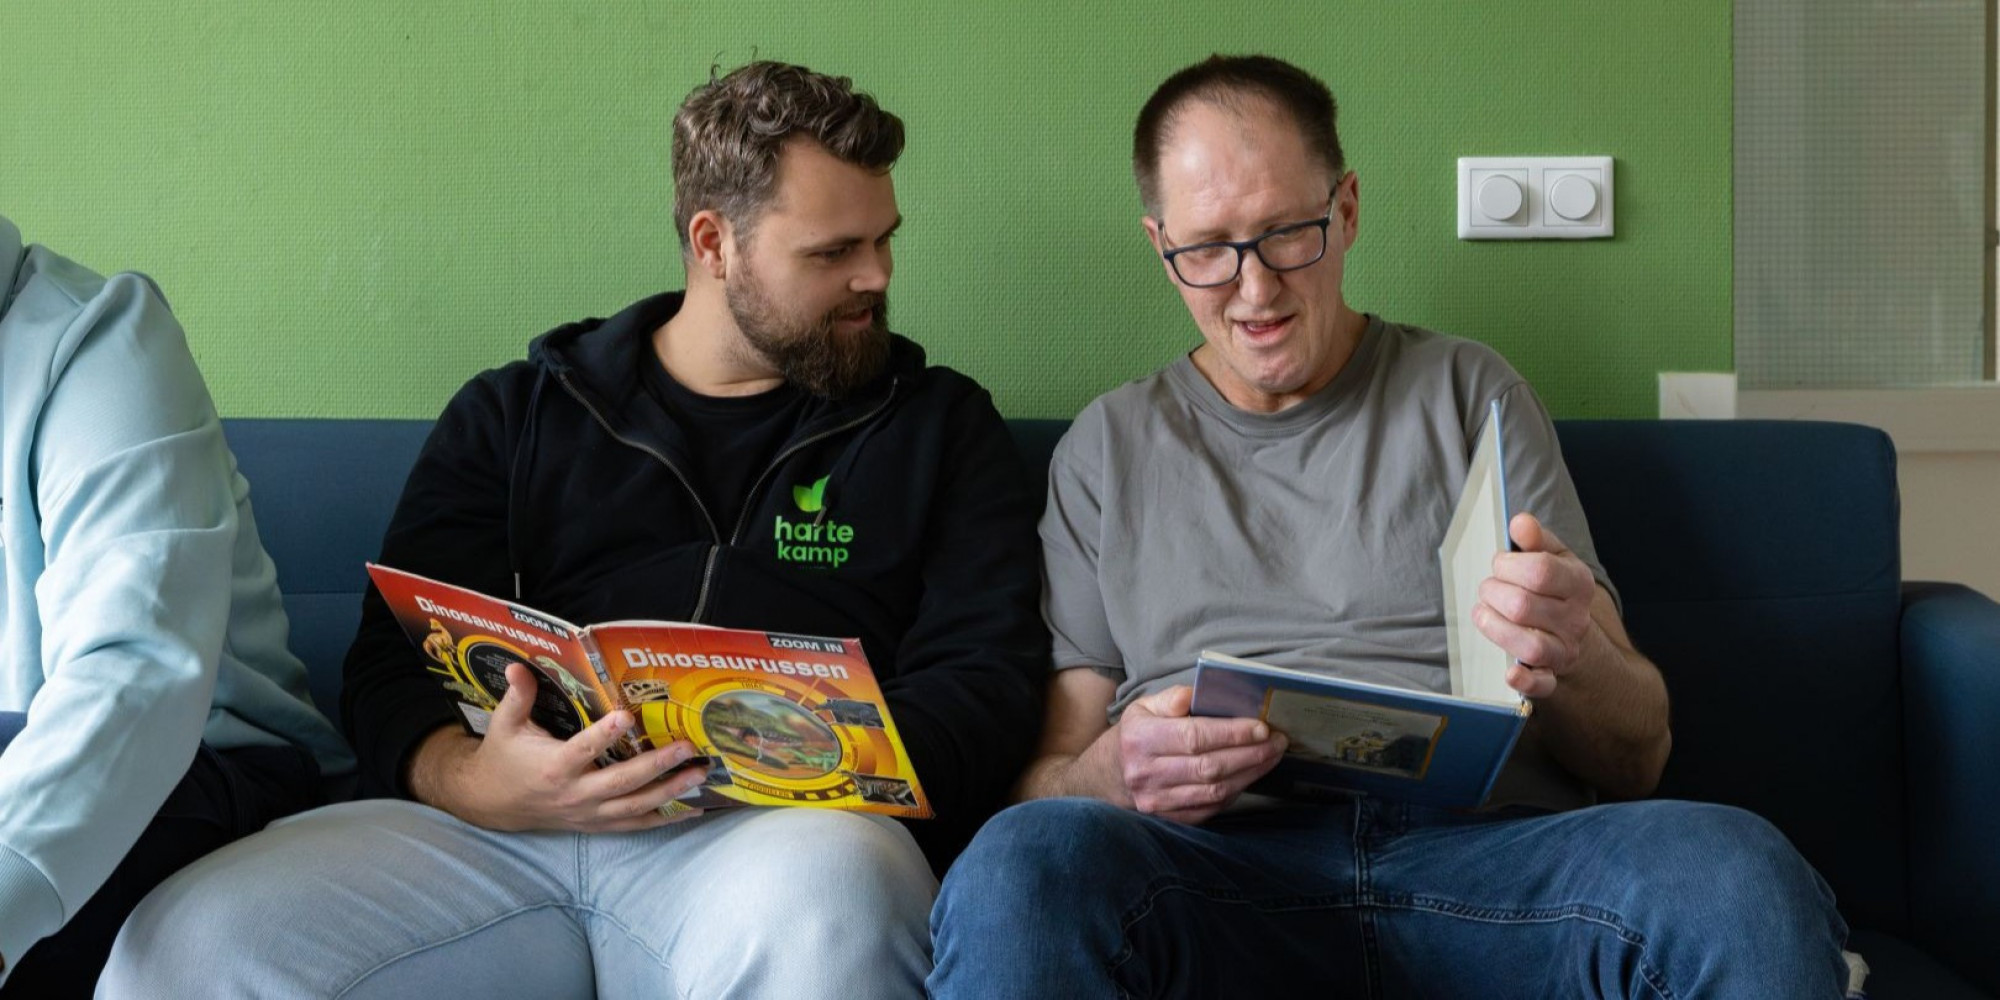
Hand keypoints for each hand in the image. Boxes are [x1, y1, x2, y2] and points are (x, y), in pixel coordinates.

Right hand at [411, 662, 709, 831]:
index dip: (603, 735)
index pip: (581, 750)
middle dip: (657, 765)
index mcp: (553, 767)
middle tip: (688, 747)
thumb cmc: (504, 758)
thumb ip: (517, 696)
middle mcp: (575, 794)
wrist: (492, 803)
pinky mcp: (596, 824)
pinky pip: (635, 825)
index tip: (626, 717)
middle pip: (621, 782)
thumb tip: (518, 665)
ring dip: (670, 792)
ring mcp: (588, 814)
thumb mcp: (504, 725)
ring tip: (700, 774)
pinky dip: (665, 818)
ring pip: (634, 807)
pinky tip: (693, 807)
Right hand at [1103, 685, 1287, 824]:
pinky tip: (1250, 775)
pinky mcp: (1169, 820)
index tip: (1261, 726)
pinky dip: (1235, 792)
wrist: (1105, 778)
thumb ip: (1171, 698)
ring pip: (1214, 791)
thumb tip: (1197, 694)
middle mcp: (1146, 773)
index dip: (1232, 733)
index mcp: (1141, 739)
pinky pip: (1210, 808)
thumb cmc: (1134, 736)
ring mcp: (1157, 802)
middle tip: (1277, 741)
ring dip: (1250, 774)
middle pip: (1210, 767)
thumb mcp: (1143, 707)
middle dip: (1251, 753)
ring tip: (1272, 756)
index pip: (1194, 737)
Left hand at [1476, 513, 1609, 698]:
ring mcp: (1564, 650)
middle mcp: (1575, 619)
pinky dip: (1524, 680)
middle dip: (1493, 593)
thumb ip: (1536, 539)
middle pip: (1523, 606)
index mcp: (1577, 583)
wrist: (1578, 637)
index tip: (1499, 565)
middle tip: (1487, 590)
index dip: (1508, 565)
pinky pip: (1541, 685)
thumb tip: (1520, 522)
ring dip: (1495, 628)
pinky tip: (1510, 671)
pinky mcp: (1551, 677)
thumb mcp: (1554, 558)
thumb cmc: (1555, 590)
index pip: (1540, 571)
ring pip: (1530, 645)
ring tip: (1483, 614)